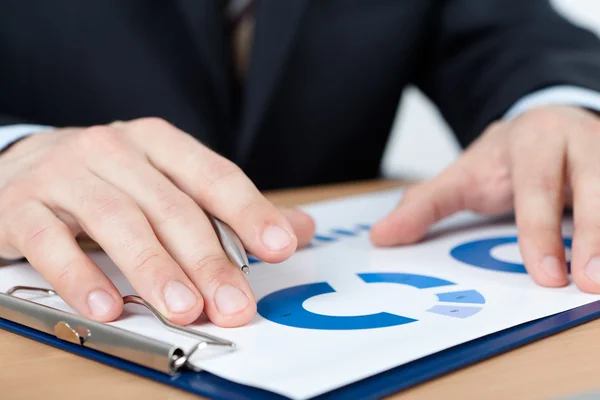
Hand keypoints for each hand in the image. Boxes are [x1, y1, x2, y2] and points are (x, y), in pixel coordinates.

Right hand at [0, 118, 314, 325]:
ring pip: (119, 223)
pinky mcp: (21, 205)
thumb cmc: (108, 180)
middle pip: (172, 208)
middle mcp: (114, 150)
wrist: (17, 166)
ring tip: (184, 310)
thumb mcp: (168, 182)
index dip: (248, 211)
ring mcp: (65, 175)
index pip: (213, 176)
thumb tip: (298, 230)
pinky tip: (107, 306)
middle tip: (235, 304)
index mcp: (159, 142)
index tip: (279, 246)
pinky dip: (80, 276)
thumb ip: (230, 208)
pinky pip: (51, 242)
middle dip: (208, 260)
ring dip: (155, 271)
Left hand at [370, 105, 599, 292]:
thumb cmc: (504, 159)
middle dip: (596, 234)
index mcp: (532, 139)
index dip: (540, 231)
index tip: (546, 277)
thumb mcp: (461, 176)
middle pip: (595, 185)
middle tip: (591, 284)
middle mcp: (578, 139)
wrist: (545, 123)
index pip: (536, 186)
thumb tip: (381, 237)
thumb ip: (424, 205)